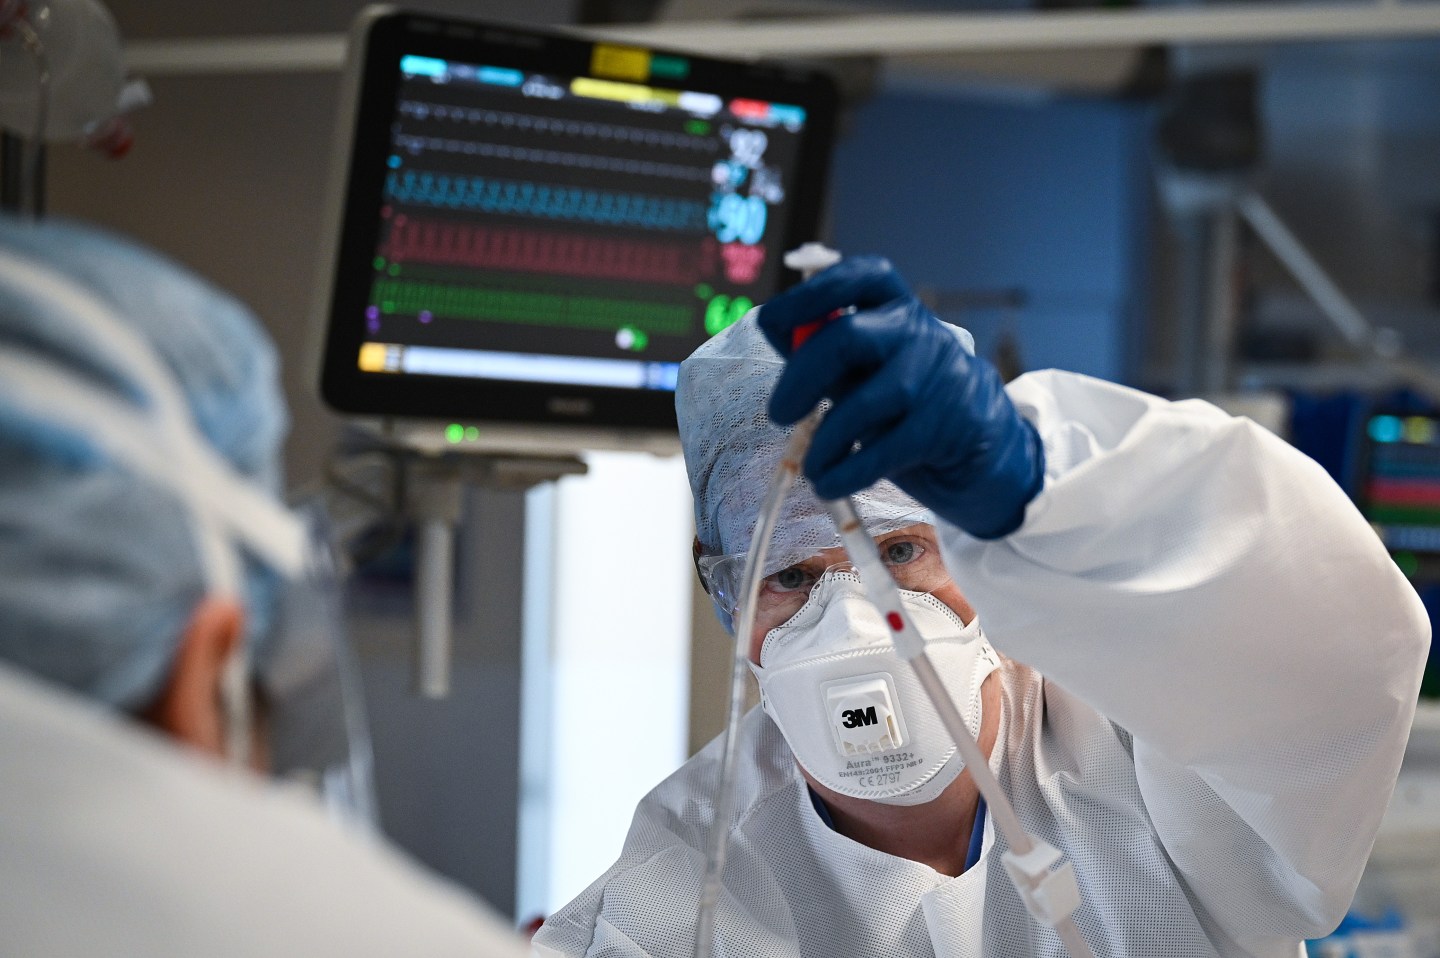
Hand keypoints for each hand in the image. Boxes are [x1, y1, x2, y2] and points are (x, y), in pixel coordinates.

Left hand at [756, 256, 1043, 538]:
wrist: (980, 446)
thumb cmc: (905, 402)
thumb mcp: (864, 367)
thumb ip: (825, 351)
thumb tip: (776, 330)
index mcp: (895, 306)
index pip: (857, 277)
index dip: (807, 294)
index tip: (770, 322)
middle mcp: (919, 330)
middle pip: (848, 338)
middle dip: (801, 378)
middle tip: (778, 414)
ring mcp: (940, 374)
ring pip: (867, 403)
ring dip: (827, 440)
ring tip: (811, 467)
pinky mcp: (953, 423)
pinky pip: (888, 448)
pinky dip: (849, 471)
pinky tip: (829, 483)